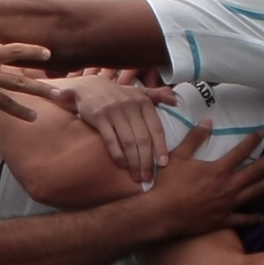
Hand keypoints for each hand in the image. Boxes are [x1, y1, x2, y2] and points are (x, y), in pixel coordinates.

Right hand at [58, 73, 173, 180]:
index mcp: (143, 101)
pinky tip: (121, 165)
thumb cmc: (117, 94)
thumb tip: (175, 100)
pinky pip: (111, 140)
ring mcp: (114, 111)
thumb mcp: (138, 92)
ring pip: (128, 142)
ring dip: (133, 162)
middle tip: (148, 176)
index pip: (156, 128)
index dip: (160, 147)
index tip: (163, 164)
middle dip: (146, 161)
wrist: (88, 87)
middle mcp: (131, 105)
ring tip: (136, 176)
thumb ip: (157, 95)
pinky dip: (117, 155)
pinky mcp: (99, 117)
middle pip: (143, 139)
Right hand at [132, 124, 263, 238]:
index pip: (241, 152)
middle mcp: (228, 187)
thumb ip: (194, 138)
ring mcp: (228, 205)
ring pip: (254, 193)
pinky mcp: (223, 220)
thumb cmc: (169, 184)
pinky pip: (242, 219)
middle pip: (255, 172)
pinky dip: (253, 218)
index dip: (253, 141)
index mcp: (219, 170)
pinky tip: (261, 216)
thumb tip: (208, 122)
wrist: (162, 213)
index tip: (262, 134)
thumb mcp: (179, 156)